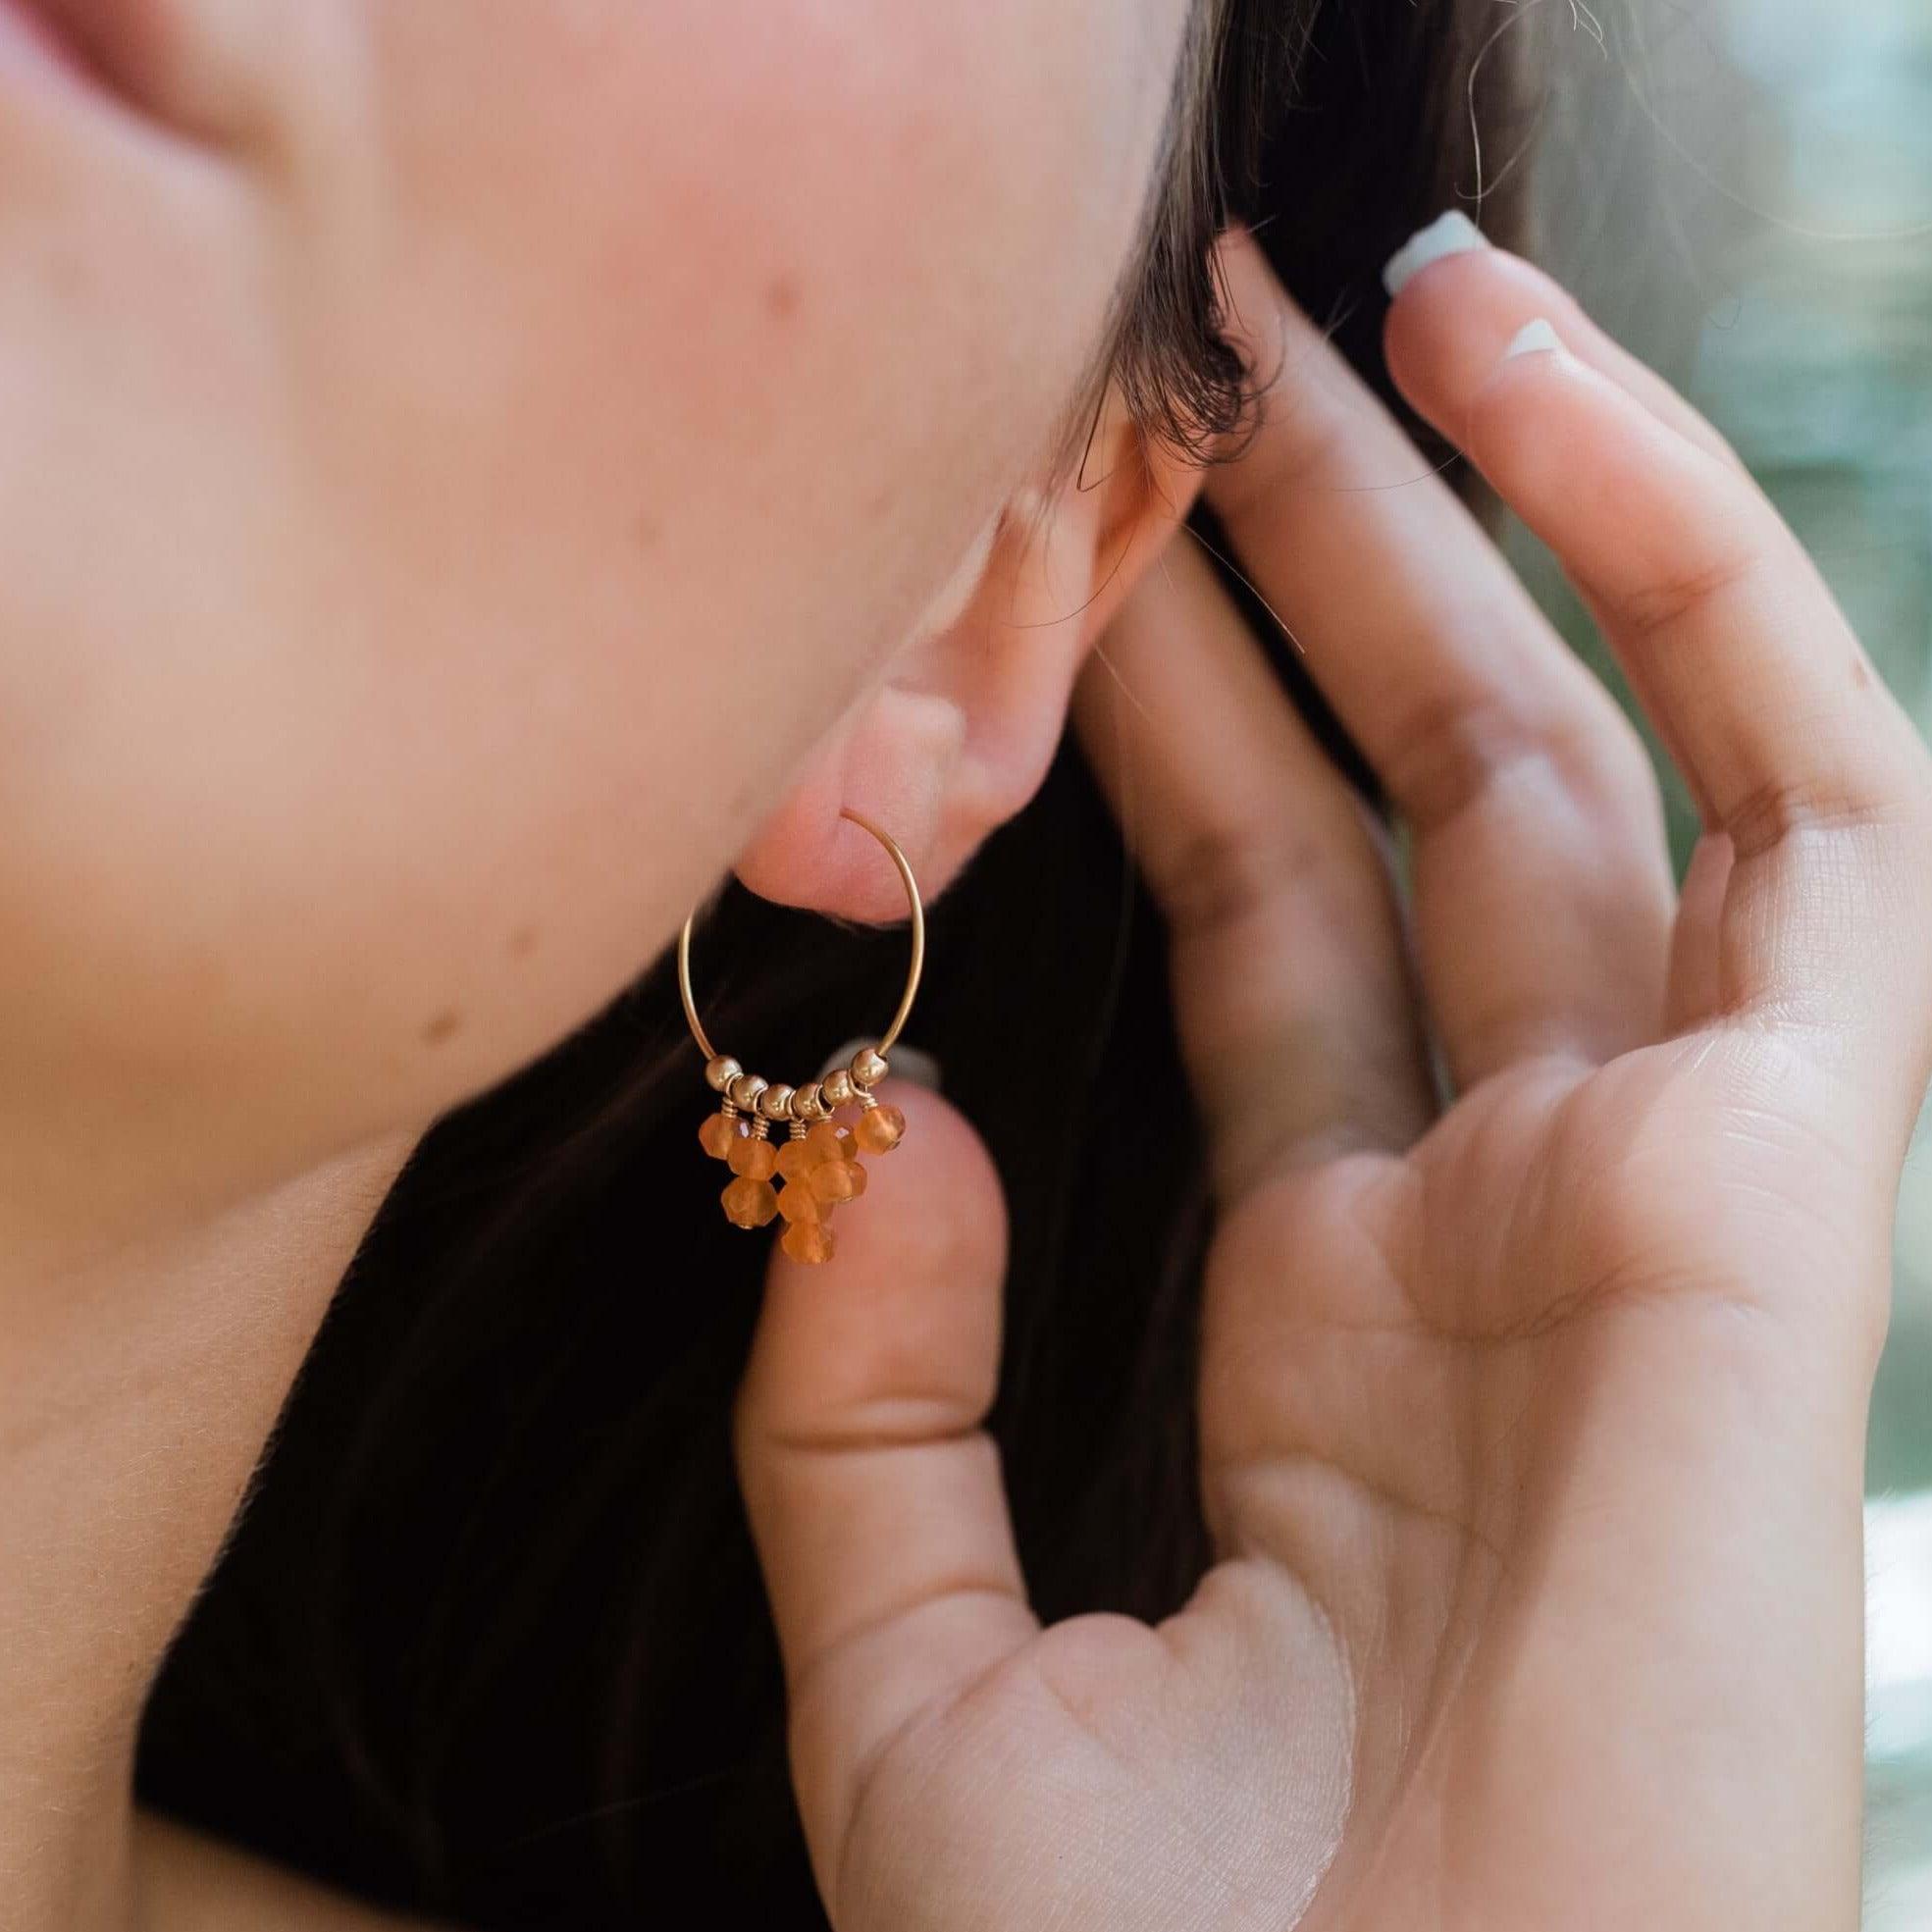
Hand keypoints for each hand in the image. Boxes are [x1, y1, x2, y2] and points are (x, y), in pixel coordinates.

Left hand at [733, 233, 1931, 1930]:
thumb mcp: (918, 1680)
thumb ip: (868, 1405)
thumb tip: (892, 1114)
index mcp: (1335, 1332)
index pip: (1264, 940)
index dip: (1177, 730)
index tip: (1071, 556)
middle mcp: (1511, 1228)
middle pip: (1416, 810)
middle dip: (1317, 568)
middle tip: (1188, 353)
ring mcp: (1669, 1192)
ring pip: (1598, 761)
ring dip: (1500, 516)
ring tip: (1367, 293)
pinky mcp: (1798, 1193)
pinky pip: (1814, 811)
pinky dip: (1714, 586)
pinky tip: (1551, 395)